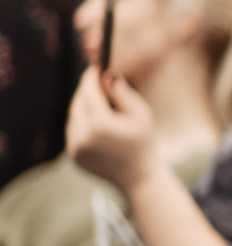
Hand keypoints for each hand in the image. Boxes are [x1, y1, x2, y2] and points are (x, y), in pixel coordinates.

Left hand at [65, 69, 157, 191]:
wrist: (138, 177)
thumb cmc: (144, 143)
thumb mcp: (141, 115)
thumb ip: (123, 94)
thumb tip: (107, 76)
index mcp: (100, 124)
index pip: (90, 93)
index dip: (91, 78)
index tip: (94, 68)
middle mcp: (83, 135)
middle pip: (78, 104)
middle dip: (85, 92)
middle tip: (95, 83)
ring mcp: (75, 147)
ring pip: (73, 118)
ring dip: (83, 107)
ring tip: (98, 103)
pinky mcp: (73, 155)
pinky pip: (73, 131)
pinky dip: (81, 123)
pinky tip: (95, 122)